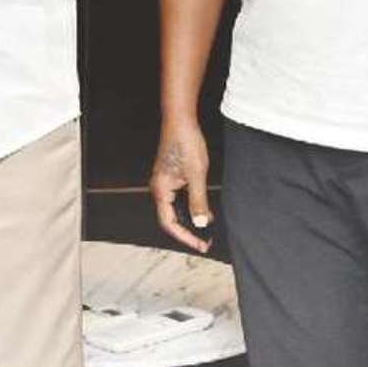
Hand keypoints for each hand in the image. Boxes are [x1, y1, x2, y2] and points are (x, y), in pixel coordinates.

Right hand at [149, 117, 212, 252]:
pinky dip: (190, 208)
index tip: (201, 245)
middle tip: (206, 242)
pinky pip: (178, 200)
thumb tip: (202, 223)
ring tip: (207, 230)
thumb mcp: (196, 175)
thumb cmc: (185, 143)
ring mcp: (164, 183)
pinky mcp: (171, 178)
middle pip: (170, 219)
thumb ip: (198, 201)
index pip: (169, 223)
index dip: (185, 237)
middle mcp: (159, 188)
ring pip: (175, 210)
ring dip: (190, 220)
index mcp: (160, 189)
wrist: (180, 121)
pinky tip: (204, 211)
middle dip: (188, 232)